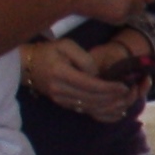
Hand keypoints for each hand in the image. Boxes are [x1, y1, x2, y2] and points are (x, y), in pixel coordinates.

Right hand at [19, 35, 148, 120]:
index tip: (124, 86)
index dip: (109, 87)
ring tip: (124, 99)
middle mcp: (59, 90)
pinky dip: (99, 109)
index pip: (90, 85)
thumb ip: (84, 58)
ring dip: (108, 105)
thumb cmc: (48, 51)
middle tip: (129, 93)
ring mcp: (60, 99)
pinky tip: (113, 106)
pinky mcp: (62, 104)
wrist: (26, 65)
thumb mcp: (65, 45)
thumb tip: (97, 74)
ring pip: (89, 107)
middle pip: (92, 99)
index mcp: (60, 74)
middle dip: (113, 98)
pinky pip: (84, 110)